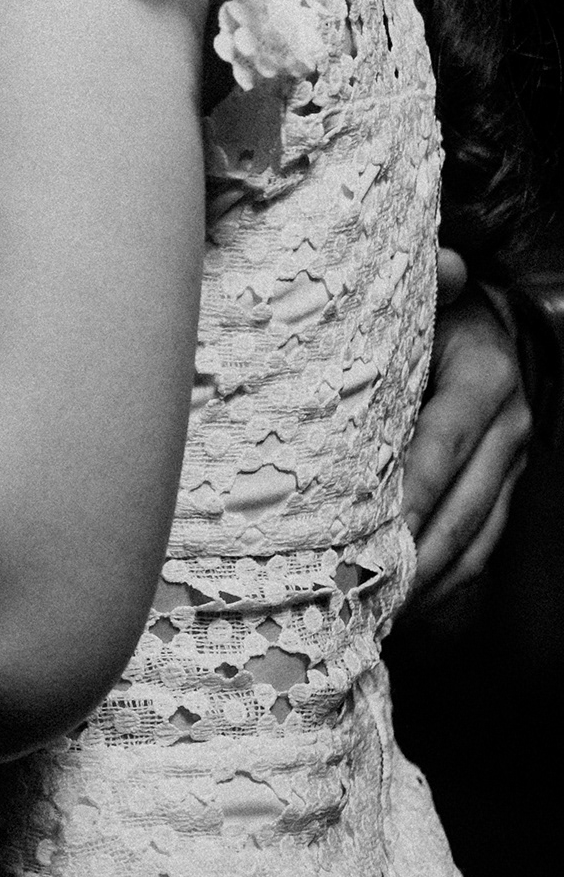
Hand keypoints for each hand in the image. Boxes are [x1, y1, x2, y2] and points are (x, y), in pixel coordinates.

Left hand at [399, 250, 532, 613]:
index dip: (407, 498)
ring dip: (431, 581)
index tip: (368, 542)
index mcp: (485, 380)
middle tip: (363, 595)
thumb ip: (431, 283)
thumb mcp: (426, 293)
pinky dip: (450, 579)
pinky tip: (410, 603)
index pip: (440, 449)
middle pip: (461, 509)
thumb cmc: (435, 308)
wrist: (489, 319)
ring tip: (380, 613)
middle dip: (415, 560)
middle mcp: (509, 427)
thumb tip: (448, 263)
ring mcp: (512, 462)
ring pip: (476, 537)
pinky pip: (482, 544)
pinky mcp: (505, 485)